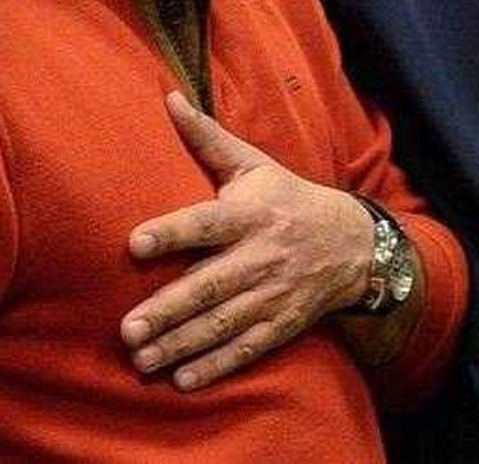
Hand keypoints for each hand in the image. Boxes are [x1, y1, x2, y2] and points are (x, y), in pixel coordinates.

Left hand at [121, 91, 374, 390]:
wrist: (352, 242)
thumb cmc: (287, 197)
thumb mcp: (255, 164)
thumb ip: (208, 138)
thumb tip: (168, 97)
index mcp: (251, 213)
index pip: (207, 222)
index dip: (172, 232)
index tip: (134, 244)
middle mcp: (262, 255)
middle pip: (210, 284)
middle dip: (168, 309)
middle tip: (127, 329)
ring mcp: (274, 294)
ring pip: (223, 323)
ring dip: (182, 344)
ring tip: (141, 358)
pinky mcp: (282, 324)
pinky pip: (247, 348)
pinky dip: (217, 366)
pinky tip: (182, 380)